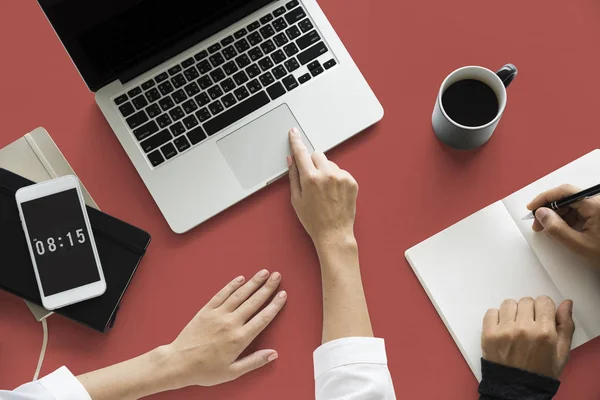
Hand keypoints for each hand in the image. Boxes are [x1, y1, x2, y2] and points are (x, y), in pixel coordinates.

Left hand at [163, 270, 286, 388]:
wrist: (179, 363)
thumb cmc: (205, 370)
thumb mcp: (233, 372)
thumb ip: (254, 361)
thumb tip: (273, 354)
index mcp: (239, 338)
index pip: (263, 317)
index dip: (274, 305)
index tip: (283, 295)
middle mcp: (230, 323)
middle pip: (254, 301)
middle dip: (267, 287)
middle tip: (277, 276)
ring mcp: (218, 314)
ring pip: (240, 294)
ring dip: (253, 282)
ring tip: (264, 273)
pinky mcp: (206, 310)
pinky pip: (221, 294)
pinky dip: (232, 285)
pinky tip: (240, 278)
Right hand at [287, 128, 358, 247]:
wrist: (334, 233)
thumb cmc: (313, 220)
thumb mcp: (296, 199)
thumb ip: (293, 177)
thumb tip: (292, 160)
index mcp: (310, 178)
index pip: (301, 153)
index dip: (296, 142)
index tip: (294, 133)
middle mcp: (327, 175)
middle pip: (317, 155)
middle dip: (312, 163)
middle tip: (312, 178)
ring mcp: (342, 177)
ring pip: (330, 163)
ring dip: (325, 171)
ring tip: (325, 191)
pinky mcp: (352, 182)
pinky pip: (341, 172)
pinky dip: (336, 178)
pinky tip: (334, 193)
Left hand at [482, 296, 574, 378]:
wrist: (517, 390)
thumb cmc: (540, 372)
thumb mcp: (561, 353)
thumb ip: (565, 326)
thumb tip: (565, 303)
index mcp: (544, 333)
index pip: (543, 301)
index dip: (544, 309)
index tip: (541, 318)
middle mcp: (524, 329)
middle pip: (526, 301)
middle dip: (529, 311)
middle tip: (528, 326)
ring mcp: (504, 331)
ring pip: (509, 304)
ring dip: (512, 313)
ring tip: (515, 327)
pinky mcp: (488, 334)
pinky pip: (491, 312)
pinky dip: (496, 318)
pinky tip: (502, 330)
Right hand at [528, 184, 599, 266]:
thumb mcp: (579, 244)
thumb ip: (557, 228)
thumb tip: (541, 214)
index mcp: (596, 205)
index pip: (565, 192)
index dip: (545, 198)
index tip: (532, 207)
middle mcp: (598, 202)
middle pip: (566, 198)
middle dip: (549, 209)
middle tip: (538, 223)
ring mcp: (598, 207)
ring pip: (571, 205)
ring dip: (557, 215)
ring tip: (549, 229)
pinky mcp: (598, 213)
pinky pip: (578, 211)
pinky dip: (567, 219)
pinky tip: (561, 229)